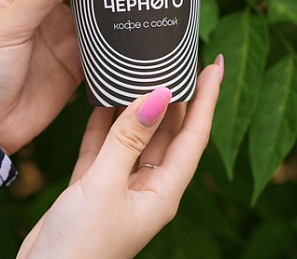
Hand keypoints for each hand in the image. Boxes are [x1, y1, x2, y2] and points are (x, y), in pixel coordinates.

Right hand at [17, 56, 223, 258]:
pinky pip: (105, 146)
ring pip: (135, 136)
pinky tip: (103, 96)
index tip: (215, 63)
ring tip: (142, 66)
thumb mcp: (105, 185)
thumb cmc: (80, 246)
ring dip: (138, 104)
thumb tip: (159, 95)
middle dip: (174, 95)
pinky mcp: (94, 187)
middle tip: (175, 56)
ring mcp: (120, 187)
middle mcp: (148, 187)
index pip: (194, 135)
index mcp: (164, 192)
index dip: (207, 98)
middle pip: (168, 132)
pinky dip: (105, 122)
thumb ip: (128, 139)